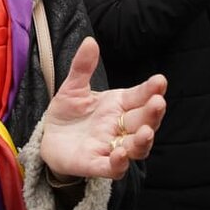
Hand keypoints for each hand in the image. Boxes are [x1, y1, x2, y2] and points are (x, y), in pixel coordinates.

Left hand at [39, 38, 165, 181]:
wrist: (49, 138)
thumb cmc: (68, 112)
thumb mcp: (73, 87)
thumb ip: (82, 67)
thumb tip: (90, 41)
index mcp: (119, 105)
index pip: (139, 96)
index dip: (151, 90)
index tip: (160, 80)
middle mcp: (119, 127)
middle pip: (143, 121)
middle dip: (153, 113)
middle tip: (158, 103)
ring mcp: (110, 147)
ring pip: (136, 148)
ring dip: (143, 141)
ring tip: (147, 132)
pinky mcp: (95, 165)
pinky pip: (112, 168)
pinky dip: (119, 164)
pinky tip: (121, 155)